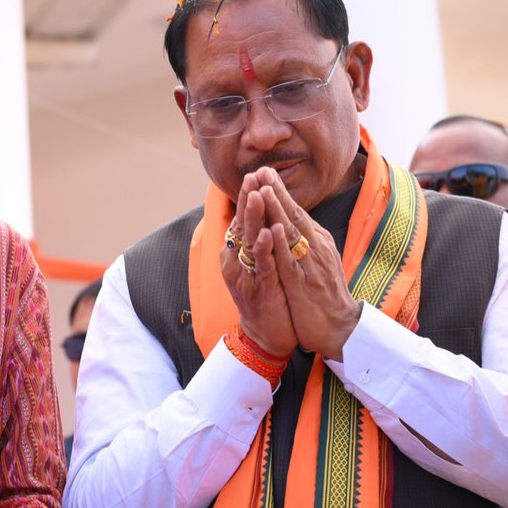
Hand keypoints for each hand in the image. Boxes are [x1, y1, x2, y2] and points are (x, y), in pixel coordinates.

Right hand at [222, 172, 296, 354]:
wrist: (268, 334)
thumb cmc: (268, 296)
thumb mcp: (262, 264)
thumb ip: (259, 242)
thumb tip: (261, 217)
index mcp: (240, 254)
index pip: (244, 219)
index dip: (249, 196)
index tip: (256, 173)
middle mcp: (238, 262)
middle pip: (243, 224)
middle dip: (249, 199)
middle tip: (253, 175)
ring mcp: (248, 275)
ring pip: (250, 241)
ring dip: (254, 217)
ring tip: (258, 194)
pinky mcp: (260, 290)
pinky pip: (262, 266)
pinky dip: (264, 249)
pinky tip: (268, 233)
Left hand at [253, 168, 360, 357]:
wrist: (341, 327)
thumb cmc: (325, 294)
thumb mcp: (316, 261)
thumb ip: (305, 242)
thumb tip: (291, 223)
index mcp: (317, 242)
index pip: (295, 211)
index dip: (278, 191)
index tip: (264, 171)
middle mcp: (315, 248)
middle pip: (293, 214)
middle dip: (275, 191)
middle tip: (260, 169)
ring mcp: (309, 265)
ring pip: (290, 232)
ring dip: (276, 209)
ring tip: (263, 188)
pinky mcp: (302, 284)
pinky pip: (290, 261)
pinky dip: (282, 243)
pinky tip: (273, 228)